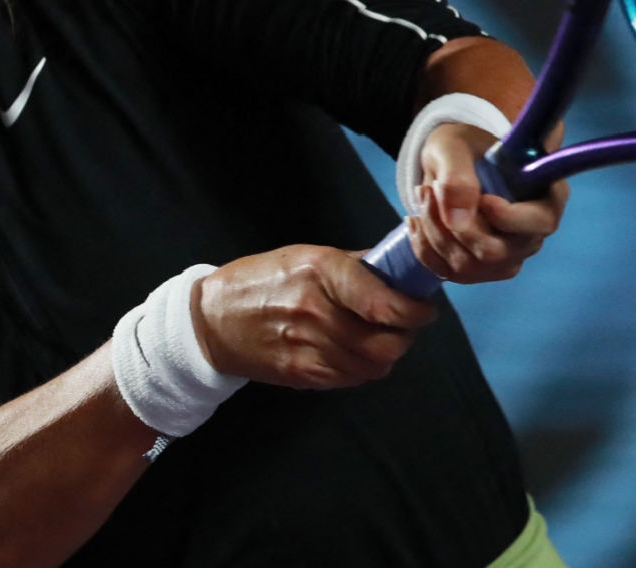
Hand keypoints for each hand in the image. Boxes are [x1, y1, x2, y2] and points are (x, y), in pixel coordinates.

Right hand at [192, 245, 436, 389]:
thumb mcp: (306, 255)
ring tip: (382, 339)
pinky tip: (357, 353)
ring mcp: (308, 346)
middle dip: (405, 336)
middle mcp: (317, 311)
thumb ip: (354, 265)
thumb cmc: (262, 280)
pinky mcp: (302, 373)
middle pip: (385, 343)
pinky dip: (363, 369)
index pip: (384, 303)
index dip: (414, 312)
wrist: (212, 319)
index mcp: (322, 272)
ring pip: (373, 367)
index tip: (424, 309)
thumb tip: (398, 268)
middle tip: (406, 325)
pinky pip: (350, 379)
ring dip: (386, 355)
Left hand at [407, 122, 566, 283]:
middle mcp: (530, 234)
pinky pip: (449, 273)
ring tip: (422, 197)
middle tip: (428, 189)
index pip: (541, 224)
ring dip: (434, 234)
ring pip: (468, 266)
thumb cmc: (464, 147)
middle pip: (496, 253)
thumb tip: (458, 220)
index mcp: (546, 197)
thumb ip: (457, 176)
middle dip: (453, 227)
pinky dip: (424, 248)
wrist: (452, 160)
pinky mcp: (480, 269)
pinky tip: (416, 221)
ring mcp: (507, 256)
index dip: (507, 217)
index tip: (481, 198)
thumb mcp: (454, 147)